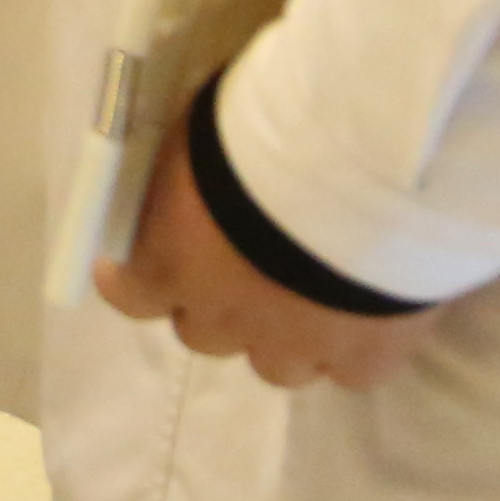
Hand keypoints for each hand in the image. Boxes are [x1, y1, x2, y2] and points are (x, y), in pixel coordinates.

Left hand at [95, 117, 430, 390]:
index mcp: (174, 260)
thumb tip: (185, 178)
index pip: (132, 294)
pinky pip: (349, 370)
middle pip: (204, 334)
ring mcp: (299, 345)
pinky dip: (352, 348)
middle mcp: (227, 317)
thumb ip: (188, 176)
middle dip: (217, 307)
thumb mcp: (202, 134)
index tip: (128, 273)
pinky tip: (370, 316)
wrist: (371, 167)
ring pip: (277, 366)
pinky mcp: (366, 357)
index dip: (133, 284)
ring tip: (312, 299)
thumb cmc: (270, 130)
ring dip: (283, 337)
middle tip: (243, 271)